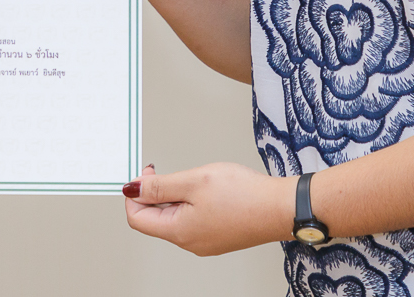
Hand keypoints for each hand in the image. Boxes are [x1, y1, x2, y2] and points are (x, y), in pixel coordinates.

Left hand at [122, 162, 293, 256]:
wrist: (281, 207)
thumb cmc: (244, 195)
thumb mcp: (194, 181)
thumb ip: (159, 186)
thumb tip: (133, 190)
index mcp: (179, 232)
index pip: (137, 218)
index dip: (135, 194)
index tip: (146, 173)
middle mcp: (190, 242)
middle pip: (155, 219)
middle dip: (155, 193)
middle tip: (167, 171)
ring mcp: (206, 242)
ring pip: (174, 219)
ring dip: (173, 197)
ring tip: (193, 179)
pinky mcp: (219, 237)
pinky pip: (192, 221)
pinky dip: (190, 203)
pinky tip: (205, 190)